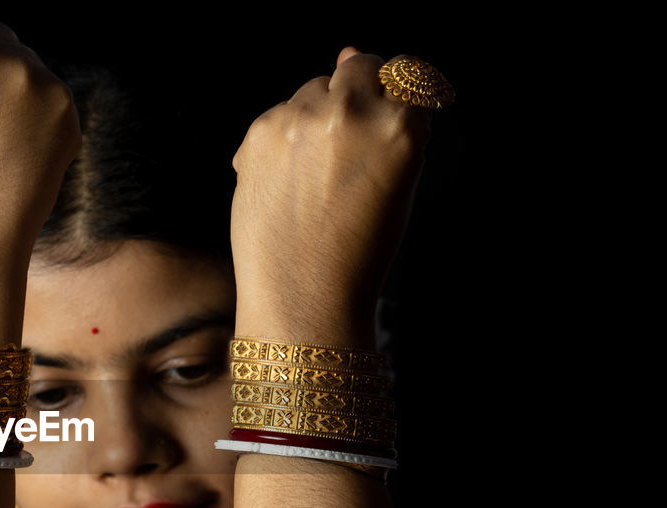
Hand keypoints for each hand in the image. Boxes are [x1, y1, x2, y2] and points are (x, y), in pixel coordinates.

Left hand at [230, 48, 432, 343]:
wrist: (303, 299)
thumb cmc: (357, 250)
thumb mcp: (395, 182)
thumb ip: (380, 116)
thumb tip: (344, 50)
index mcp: (403, 126)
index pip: (406, 74)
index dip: (392, 97)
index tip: (383, 122)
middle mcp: (353, 112)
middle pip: (356, 67)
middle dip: (352, 97)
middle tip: (343, 155)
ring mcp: (302, 119)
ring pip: (312, 90)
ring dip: (313, 119)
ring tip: (313, 183)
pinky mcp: (260, 132)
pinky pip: (277, 117)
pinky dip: (279, 144)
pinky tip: (285, 189)